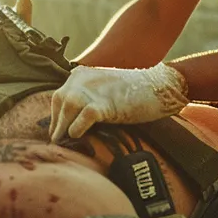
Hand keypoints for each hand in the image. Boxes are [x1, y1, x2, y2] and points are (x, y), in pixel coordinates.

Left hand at [48, 63, 188, 141]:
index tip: (58, 133)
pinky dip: (78, 128)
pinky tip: (79, 136)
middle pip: (59, 101)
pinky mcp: (107, 102)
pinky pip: (85, 115)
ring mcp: (95, 89)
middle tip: (59, 142)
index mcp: (81, 75)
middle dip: (57, 124)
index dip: (56, 117)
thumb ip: (87, 100)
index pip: (58, 97)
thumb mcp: (104, 91)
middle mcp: (84, 78)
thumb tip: (70, 124)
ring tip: (64, 142)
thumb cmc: (134, 93)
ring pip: (67, 107)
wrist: (161, 86)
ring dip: (63, 127)